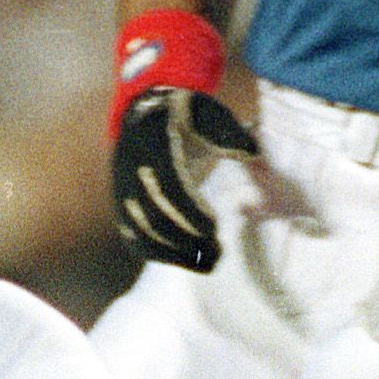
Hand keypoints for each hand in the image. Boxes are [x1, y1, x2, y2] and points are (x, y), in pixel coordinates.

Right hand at [109, 88, 258, 272]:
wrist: (144, 116)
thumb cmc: (185, 117)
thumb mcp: (209, 114)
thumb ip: (231, 134)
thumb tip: (256, 153)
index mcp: (152, 146)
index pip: (168, 186)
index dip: (190, 211)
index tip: (216, 227)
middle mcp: (130, 171)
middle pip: (153, 217)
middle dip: (187, 239)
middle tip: (219, 252)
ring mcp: (123, 192)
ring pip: (142, 234)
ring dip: (176, 255)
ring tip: (210, 263)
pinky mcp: (123, 208)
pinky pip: (135, 240)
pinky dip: (161, 256)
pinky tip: (189, 262)